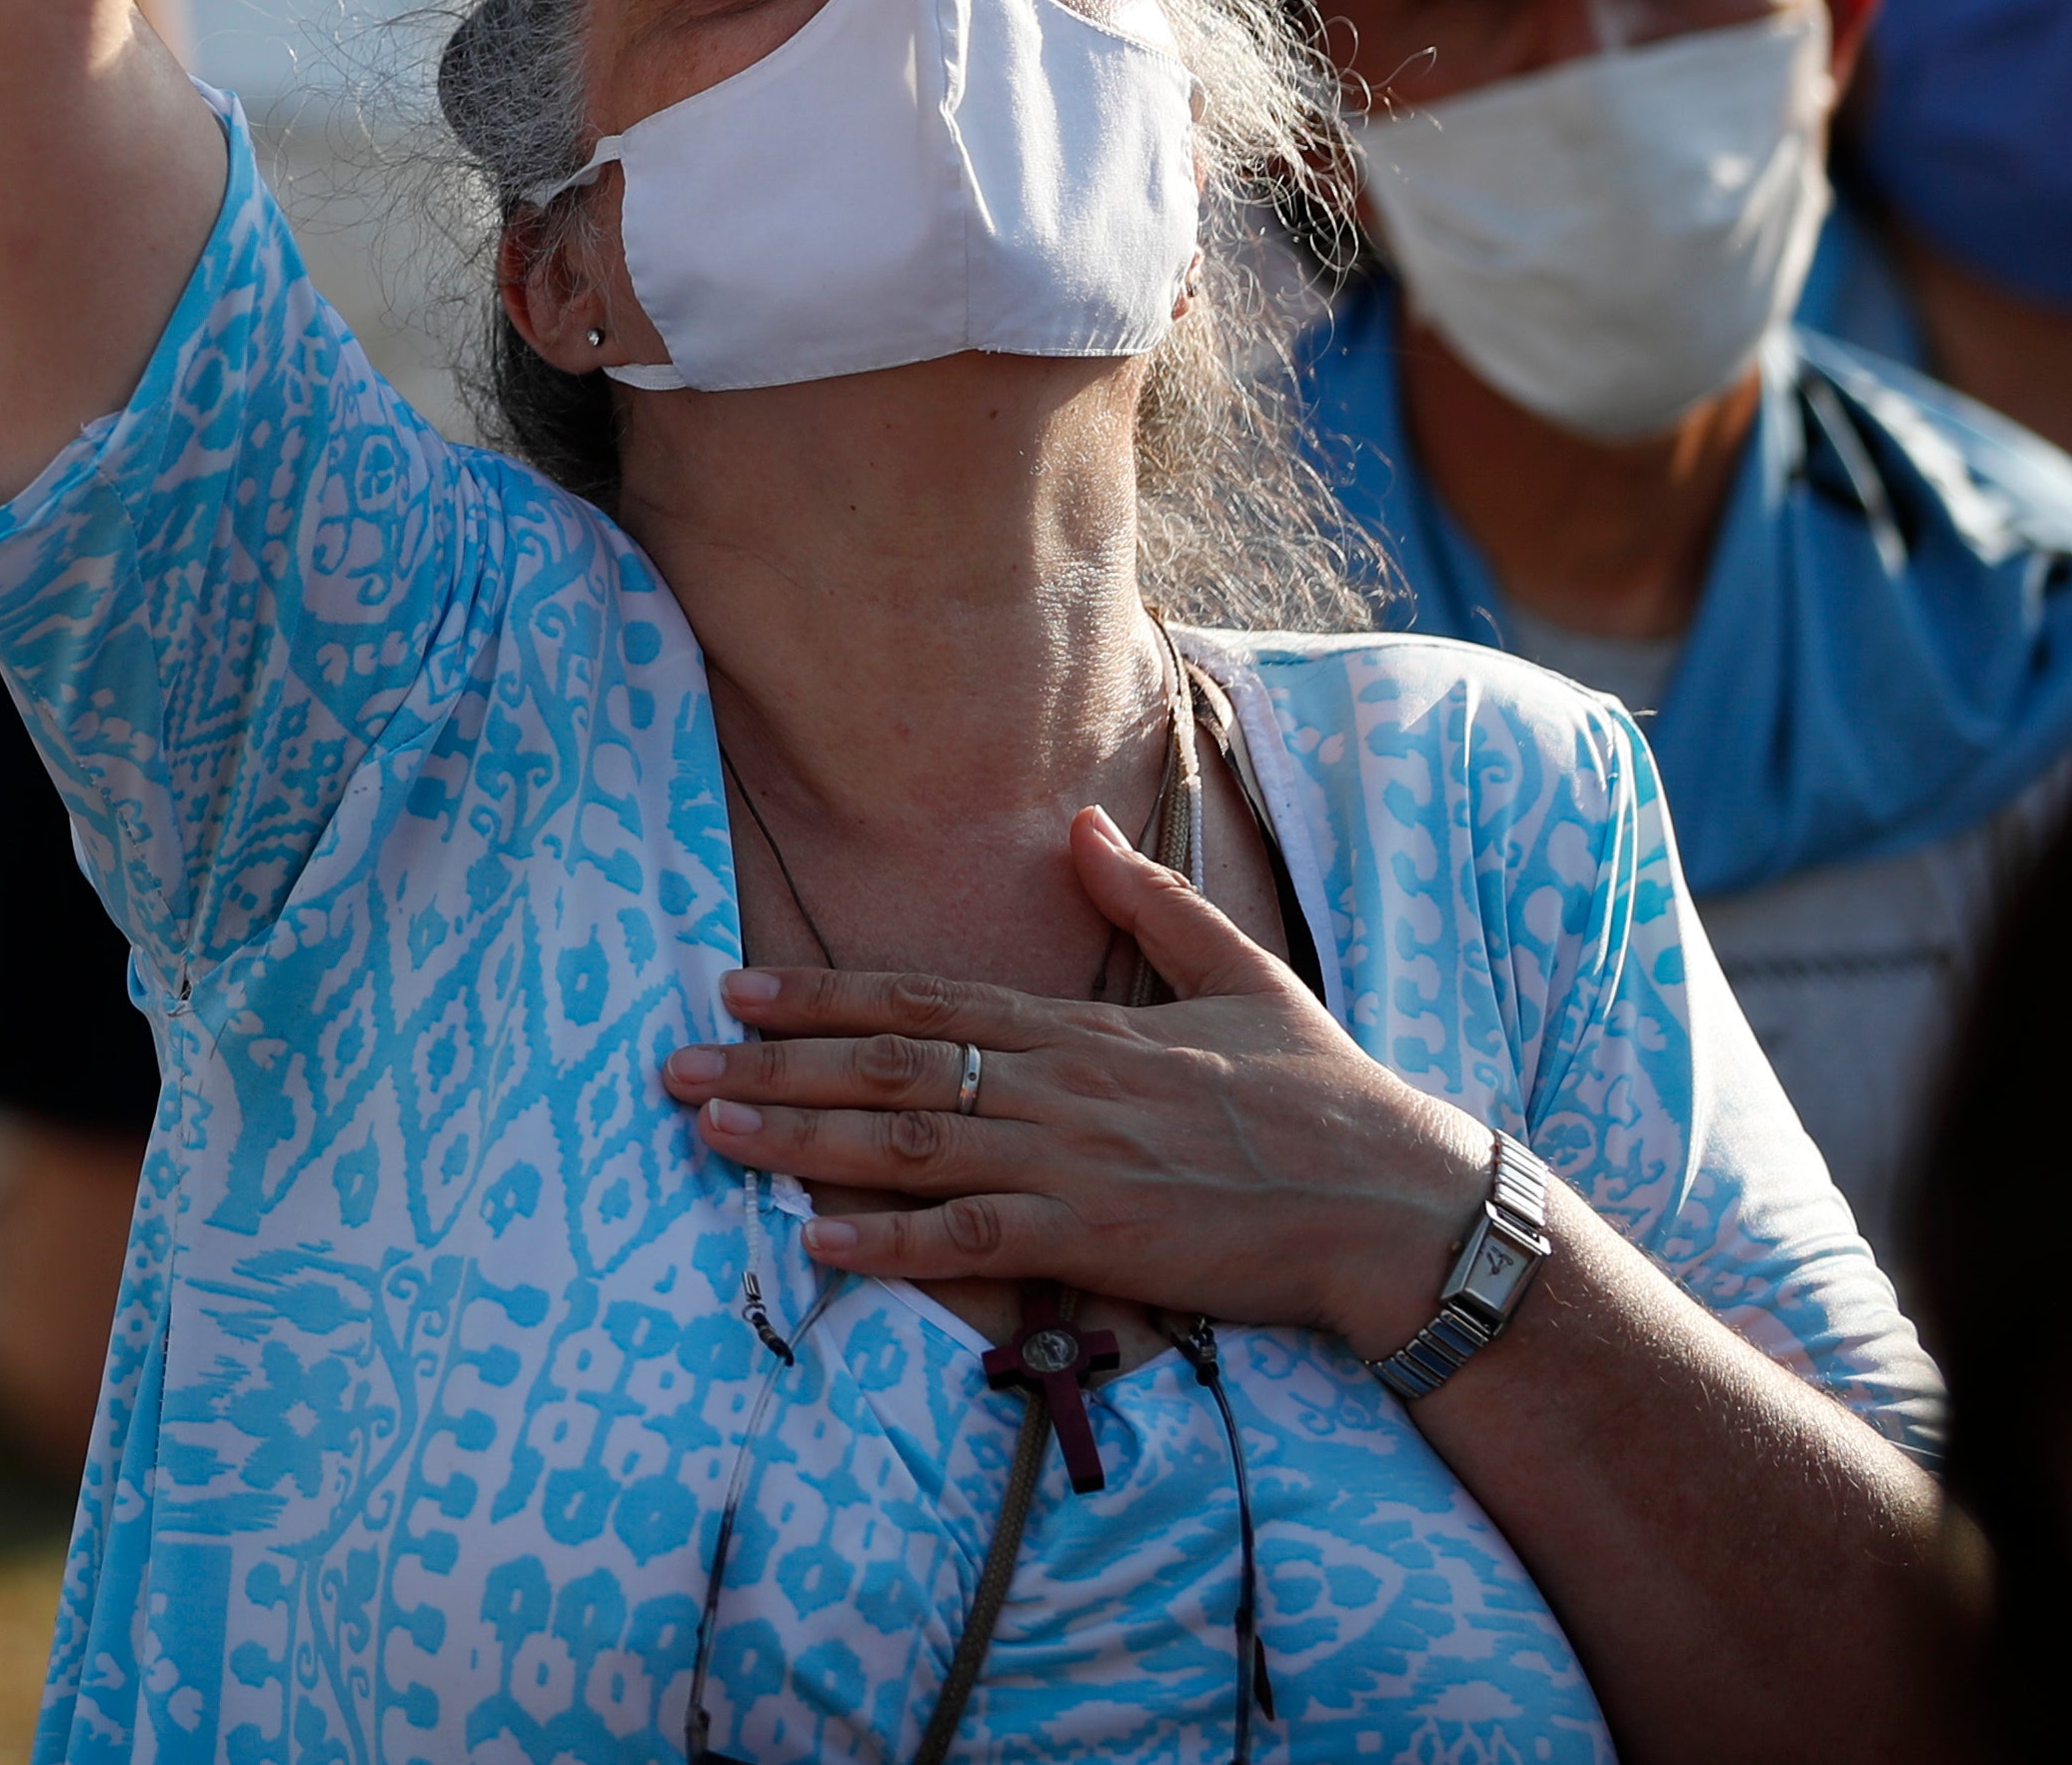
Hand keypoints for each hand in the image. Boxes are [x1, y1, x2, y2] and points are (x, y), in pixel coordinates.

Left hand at [657, 804, 1492, 1346]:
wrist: (1396, 1200)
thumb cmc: (1323, 1092)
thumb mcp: (1240, 971)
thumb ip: (1150, 901)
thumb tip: (1080, 827)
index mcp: (1085, 1028)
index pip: (925, 1001)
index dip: (823, 994)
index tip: (737, 985)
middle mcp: (1063, 1086)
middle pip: (891, 1068)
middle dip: (774, 1062)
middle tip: (674, 1063)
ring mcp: (1077, 1163)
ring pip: (912, 1146)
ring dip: (801, 1140)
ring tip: (712, 1130)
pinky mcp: (1101, 1241)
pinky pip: (976, 1242)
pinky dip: (892, 1243)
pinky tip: (819, 1243)